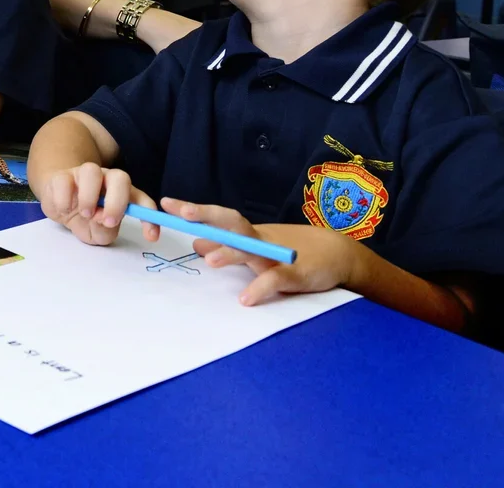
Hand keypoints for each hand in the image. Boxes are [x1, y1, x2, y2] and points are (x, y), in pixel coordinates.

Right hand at [37, 163, 158, 245]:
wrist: (58, 206)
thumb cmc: (85, 220)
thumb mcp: (99, 233)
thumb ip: (105, 230)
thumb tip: (104, 220)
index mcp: (121, 193)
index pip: (141, 200)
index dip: (150, 218)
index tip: (151, 237)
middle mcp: (105, 180)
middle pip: (120, 177)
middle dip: (117, 201)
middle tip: (108, 221)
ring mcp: (83, 175)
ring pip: (91, 171)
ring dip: (89, 196)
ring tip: (85, 214)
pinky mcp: (61, 176)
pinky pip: (64, 180)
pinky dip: (64, 199)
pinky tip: (64, 210)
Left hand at [158, 197, 363, 305]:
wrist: (338, 255)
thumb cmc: (290, 251)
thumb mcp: (254, 248)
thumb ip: (226, 246)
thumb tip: (196, 242)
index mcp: (247, 233)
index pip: (217, 218)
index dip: (193, 211)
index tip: (166, 204)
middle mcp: (259, 239)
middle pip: (230, 223)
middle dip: (206, 216)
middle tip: (182, 214)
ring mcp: (277, 256)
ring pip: (250, 249)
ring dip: (230, 252)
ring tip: (208, 259)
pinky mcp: (295, 276)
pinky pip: (275, 280)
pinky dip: (260, 288)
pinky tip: (245, 299)